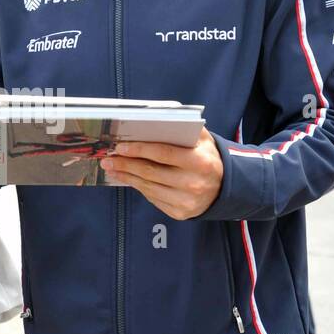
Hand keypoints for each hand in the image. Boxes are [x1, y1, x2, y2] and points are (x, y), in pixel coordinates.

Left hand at [100, 128, 224, 220]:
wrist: (224, 187)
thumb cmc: (207, 158)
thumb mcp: (203, 140)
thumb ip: (183, 129)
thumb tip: (153, 121)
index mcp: (199, 162)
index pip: (163, 153)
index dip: (139, 150)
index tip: (120, 146)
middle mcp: (193, 183)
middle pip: (151, 172)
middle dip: (126, 164)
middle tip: (108, 158)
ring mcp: (186, 201)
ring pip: (148, 187)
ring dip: (127, 176)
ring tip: (112, 168)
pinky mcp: (180, 213)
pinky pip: (153, 198)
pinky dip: (138, 187)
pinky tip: (128, 178)